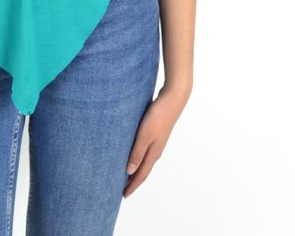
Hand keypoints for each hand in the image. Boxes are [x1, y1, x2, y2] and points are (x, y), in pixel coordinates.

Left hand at [123, 84, 189, 198]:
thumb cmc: (158, 116)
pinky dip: (138, 157)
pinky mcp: (156, 132)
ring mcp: (157, 141)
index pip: (141, 174)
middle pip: (143, 170)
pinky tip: (133, 153)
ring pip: (144, 160)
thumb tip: (129, 171)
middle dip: (133, 180)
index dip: (132, 185)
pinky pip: (145, 150)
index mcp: (153, 153)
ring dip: (135, 168)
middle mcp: (156, 150)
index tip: (123, 196)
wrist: (173, 99)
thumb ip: (137, 153)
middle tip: (121, 188)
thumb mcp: (144, 135)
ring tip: (125, 174)